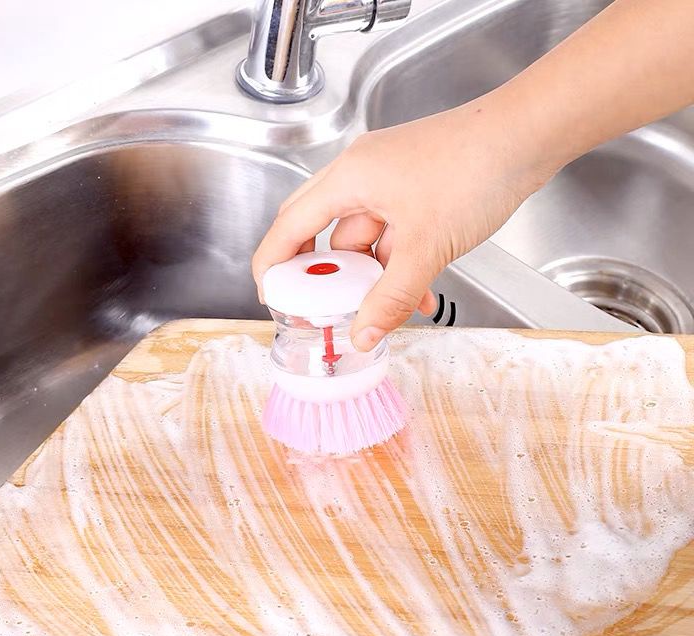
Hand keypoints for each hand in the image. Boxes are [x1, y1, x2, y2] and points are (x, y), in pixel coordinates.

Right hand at [252, 97, 555, 350]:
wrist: (529, 136)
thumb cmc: (475, 168)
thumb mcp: (424, 248)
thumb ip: (389, 297)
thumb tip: (363, 333)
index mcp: (348, 179)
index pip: (290, 226)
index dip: (273, 264)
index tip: (271, 296)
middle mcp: (361, 176)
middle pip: (324, 235)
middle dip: (328, 278)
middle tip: (325, 309)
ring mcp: (389, 182)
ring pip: (365, 242)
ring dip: (377, 279)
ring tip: (396, 310)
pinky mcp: (414, 191)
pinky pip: (393, 237)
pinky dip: (400, 266)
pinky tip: (422, 292)